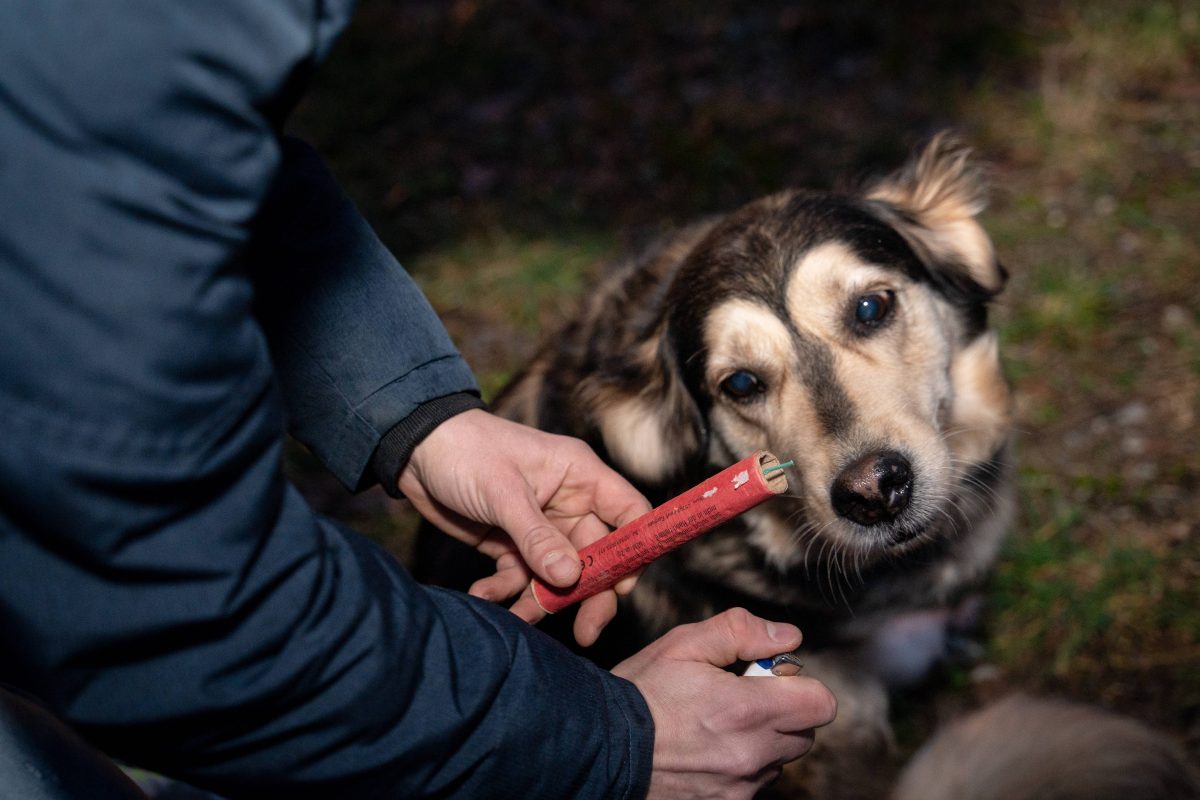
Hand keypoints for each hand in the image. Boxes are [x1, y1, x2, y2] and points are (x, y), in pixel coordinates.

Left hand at [399, 409, 650, 644]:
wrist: (413, 450)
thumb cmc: (466, 452)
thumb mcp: (503, 493)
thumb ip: (536, 537)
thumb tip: (570, 577)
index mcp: (580, 476)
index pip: (629, 513)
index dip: (634, 549)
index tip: (624, 586)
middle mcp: (567, 503)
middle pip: (596, 557)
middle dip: (590, 595)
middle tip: (586, 633)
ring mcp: (539, 527)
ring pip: (556, 576)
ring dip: (541, 601)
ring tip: (518, 619)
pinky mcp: (509, 545)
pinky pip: (519, 578)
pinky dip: (505, 592)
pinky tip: (483, 596)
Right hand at [613, 609, 837, 799]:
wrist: (600, 749)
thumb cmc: (641, 692)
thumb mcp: (684, 645)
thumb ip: (741, 632)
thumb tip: (789, 637)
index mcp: (748, 710)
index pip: (821, 704)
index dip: (800, 685)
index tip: (768, 676)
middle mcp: (752, 755)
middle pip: (804, 734)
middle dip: (782, 712)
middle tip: (738, 696)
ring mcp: (740, 787)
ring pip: (778, 760)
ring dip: (761, 741)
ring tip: (714, 725)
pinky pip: (752, 784)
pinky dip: (739, 766)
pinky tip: (703, 750)